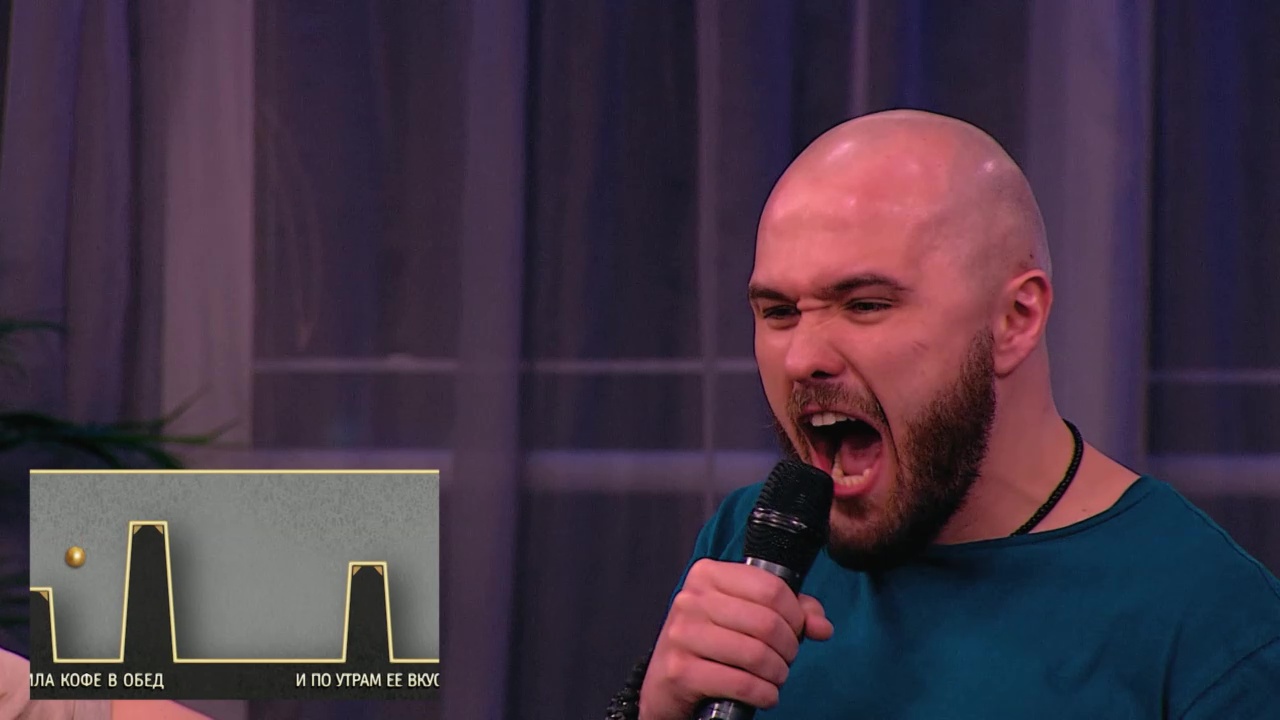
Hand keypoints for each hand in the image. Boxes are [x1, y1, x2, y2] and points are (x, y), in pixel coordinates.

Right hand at [638, 559, 832, 719]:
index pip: (771, 588)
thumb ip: (789, 611)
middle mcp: (691, 599)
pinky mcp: (680, 671)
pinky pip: (741, 683)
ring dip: (778, 673)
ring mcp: (682, 635)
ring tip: (776, 677)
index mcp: (707, 574)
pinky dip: (764, 694)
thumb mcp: (744, 615)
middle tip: (786, 659)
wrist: (663, 682)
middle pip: (767, 622)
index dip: (795, 614)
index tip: (796, 630)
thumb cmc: (710, 642)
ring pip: (756, 654)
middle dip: (789, 648)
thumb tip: (823, 626)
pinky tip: (765, 695)